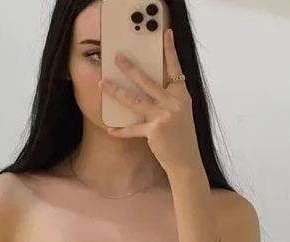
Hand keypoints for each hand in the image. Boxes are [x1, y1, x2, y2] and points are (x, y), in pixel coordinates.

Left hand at [100, 29, 201, 177]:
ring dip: (116, 92)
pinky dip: (120, 131)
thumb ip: (169, 99)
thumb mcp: (181, 113)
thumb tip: (152, 89)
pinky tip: (110, 129)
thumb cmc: (182, 138)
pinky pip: (132, 129)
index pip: (174, 68)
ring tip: (103, 83)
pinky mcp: (153, 131)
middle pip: (147, 81)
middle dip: (130, 68)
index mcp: (181, 96)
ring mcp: (162, 116)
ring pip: (134, 100)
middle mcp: (172, 103)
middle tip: (117, 57)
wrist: (186, 161)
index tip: (165, 33)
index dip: (169, 50)